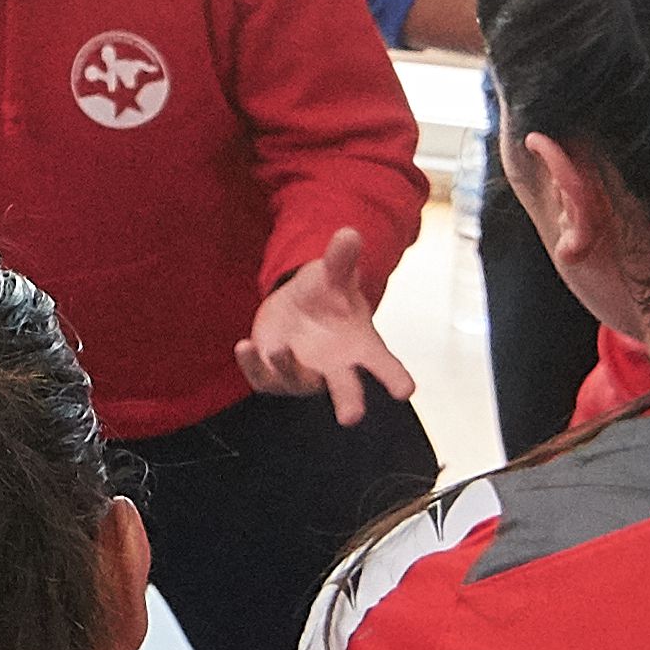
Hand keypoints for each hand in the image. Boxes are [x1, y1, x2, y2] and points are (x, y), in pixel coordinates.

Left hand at [239, 230, 417, 427]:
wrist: (297, 308)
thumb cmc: (327, 297)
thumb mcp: (333, 276)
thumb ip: (341, 259)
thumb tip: (348, 233)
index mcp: (360, 347)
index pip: (383, 366)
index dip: (395, 378)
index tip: (406, 389)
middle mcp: (334, 368)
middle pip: (345, 389)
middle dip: (348, 401)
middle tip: (351, 416)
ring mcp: (302, 374)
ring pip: (298, 382)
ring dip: (290, 369)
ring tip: (281, 348)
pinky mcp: (273, 374)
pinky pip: (263, 377)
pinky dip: (253, 364)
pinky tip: (244, 346)